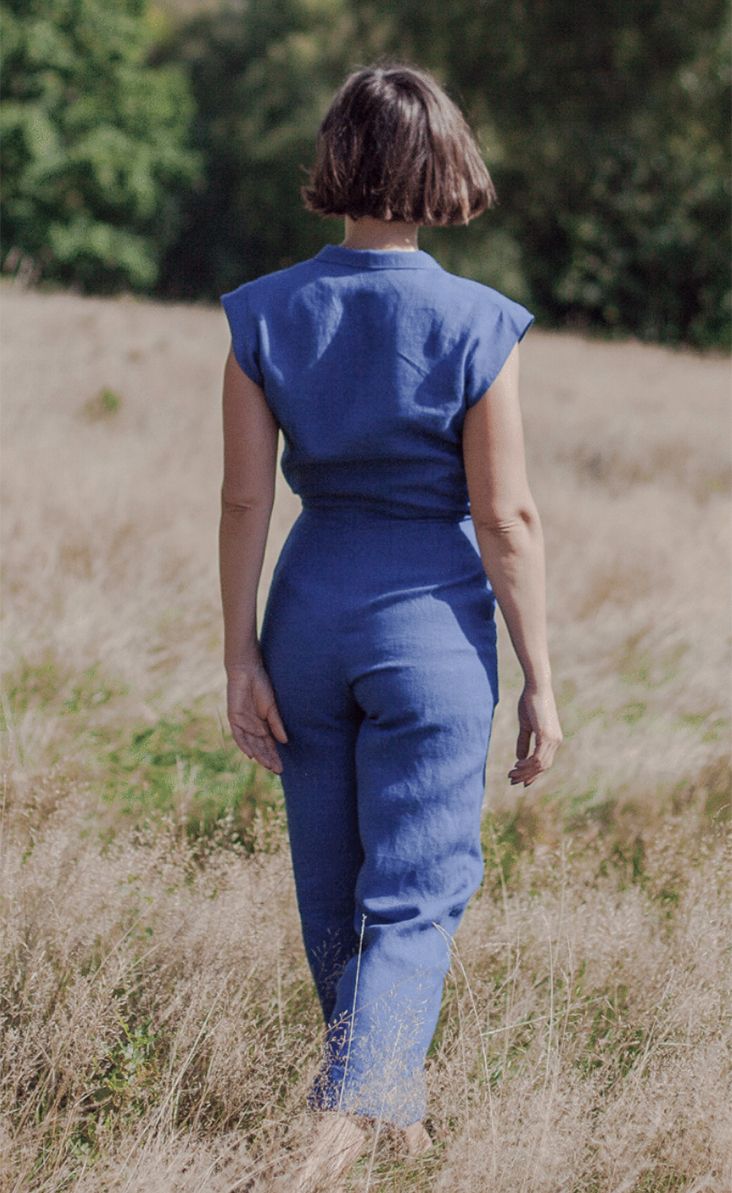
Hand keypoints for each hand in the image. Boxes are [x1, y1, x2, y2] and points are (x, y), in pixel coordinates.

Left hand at [226, 654, 287, 774]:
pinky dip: (245, 745)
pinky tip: (251, 754)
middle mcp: (251, 727)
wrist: (248, 671)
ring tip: (268, 765)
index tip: (281, 768)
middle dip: (269, 759)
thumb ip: (276, 724)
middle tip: (278, 770)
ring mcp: (242, 723)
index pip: (268, 745)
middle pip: (260, 747)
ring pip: (251, 744)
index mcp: (261, 724)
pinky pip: (238, 735)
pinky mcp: (234, 718)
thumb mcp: (272, 708)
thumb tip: (284, 741)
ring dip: (259, 755)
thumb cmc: (261, 686)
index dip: (275, 756)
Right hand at [508, 683, 562, 786]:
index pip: (544, 763)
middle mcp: (556, 741)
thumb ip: (524, 742)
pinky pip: (537, 758)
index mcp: (553, 739)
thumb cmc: (530, 702)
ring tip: (511, 773)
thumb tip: (520, 758)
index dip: (532, 773)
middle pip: (542, 767)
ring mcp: (552, 739)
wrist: (536, 687)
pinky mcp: (546, 736)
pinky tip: (516, 764)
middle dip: (526, 775)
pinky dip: (527, 764)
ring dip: (524, 771)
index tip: (519, 780)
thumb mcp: (526, 726)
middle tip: (511, 779)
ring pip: (540, 765)